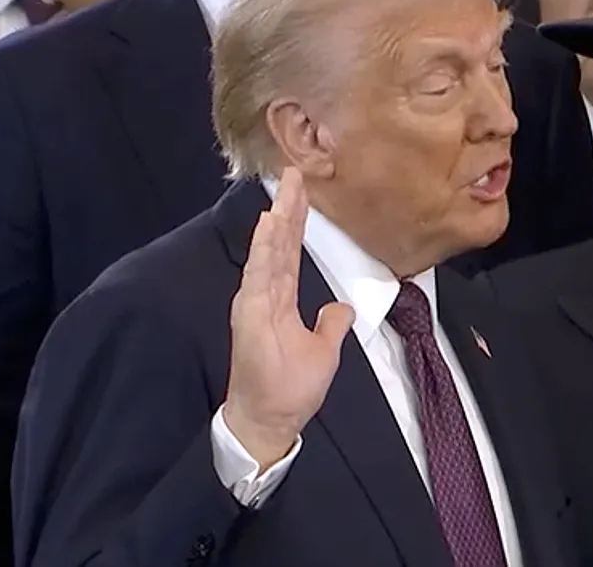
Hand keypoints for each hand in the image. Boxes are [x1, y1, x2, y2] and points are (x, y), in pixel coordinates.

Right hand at [223, 168, 354, 467]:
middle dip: (287, 207)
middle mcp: (266, 294)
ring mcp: (256, 302)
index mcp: (281, 300)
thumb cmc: (290, 389)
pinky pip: (259, 273)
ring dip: (277, 218)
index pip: (289, 251)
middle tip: (293, 172)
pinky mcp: (251, 313)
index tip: (301, 192)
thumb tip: (341, 308)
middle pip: (278, 242)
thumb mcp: (324, 351)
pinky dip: (264, 247)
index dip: (296, 222)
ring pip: (269, 251)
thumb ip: (330, 325)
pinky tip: (269, 222)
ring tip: (285, 187)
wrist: (271, 420)